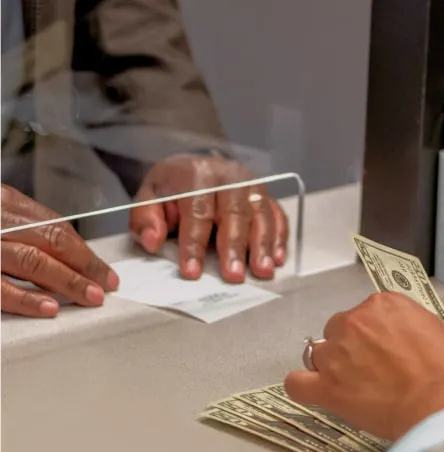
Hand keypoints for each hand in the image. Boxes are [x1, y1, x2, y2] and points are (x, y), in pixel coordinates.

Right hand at [1, 184, 118, 316]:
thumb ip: (25, 232)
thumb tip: (65, 262)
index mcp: (5, 203)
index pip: (56, 228)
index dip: (85, 253)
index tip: (106, 273)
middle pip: (51, 241)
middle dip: (85, 266)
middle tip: (106, 286)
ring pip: (32, 261)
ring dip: (67, 281)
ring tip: (91, 297)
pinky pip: (0, 288)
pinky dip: (26, 298)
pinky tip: (49, 307)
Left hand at [128, 154, 288, 282]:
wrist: (197, 166)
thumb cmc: (174, 188)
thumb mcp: (150, 197)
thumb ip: (145, 219)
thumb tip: (152, 241)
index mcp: (196, 174)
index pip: (196, 212)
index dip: (194, 244)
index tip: (192, 271)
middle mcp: (228, 175)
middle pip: (234, 212)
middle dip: (234, 246)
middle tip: (233, 275)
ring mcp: (251, 184)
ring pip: (261, 214)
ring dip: (263, 245)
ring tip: (262, 270)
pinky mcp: (266, 195)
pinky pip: (277, 215)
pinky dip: (279, 237)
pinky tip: (277, 258)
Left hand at [285, 293, 443, 440]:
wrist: (443, 406)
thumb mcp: (439, 335)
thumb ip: (411, 331)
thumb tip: (406, 345)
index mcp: (384, 304)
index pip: (367, 314)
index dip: (375, 336)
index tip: (386, 353)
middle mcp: (355, 321)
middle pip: (339, 329)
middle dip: (351, 348)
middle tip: (372, 372)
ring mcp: (336, 353)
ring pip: (319, 354)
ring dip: (332, 368)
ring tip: (353, 389)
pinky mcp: (327, 386)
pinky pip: (297, 383)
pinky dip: (303, 387)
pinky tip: (317, 393)